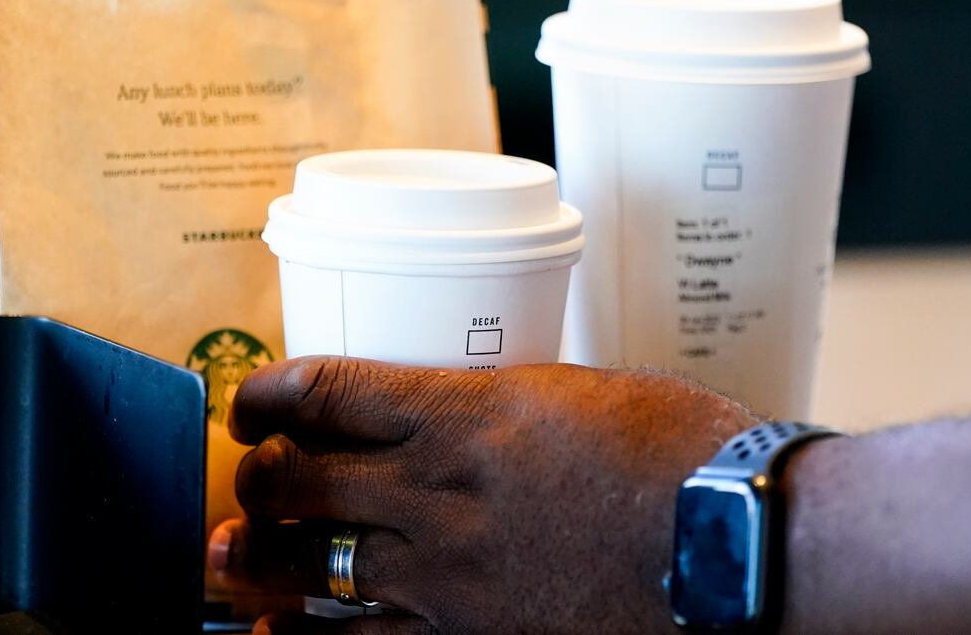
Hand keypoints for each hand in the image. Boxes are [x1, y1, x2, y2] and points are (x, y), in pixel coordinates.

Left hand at [208, 356, 757, 633]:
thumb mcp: (572, 392)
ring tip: (229, 554)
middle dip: (256, 478)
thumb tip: (439, 412)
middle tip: (246, 478)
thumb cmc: (680, 454)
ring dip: (256, 558)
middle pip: (303, 480)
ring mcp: (450, 578)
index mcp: (463, 417)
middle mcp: (440, 496)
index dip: (268, 394)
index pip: (328, 393)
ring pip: (313, 565)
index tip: (251, 401)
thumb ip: (487, 405)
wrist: (741, 545)